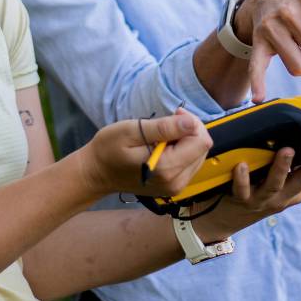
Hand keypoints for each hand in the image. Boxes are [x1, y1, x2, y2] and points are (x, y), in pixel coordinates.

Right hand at [80, 109, 212, 197]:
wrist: (97, 173)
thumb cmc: (109, 148)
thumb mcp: (132, 131)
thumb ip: (163, 128)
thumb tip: (191, 122)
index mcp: (167, 168)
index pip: (201, 141)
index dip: (191, 122)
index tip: (173, 114)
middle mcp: (176, 182)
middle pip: (202, 148)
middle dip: (190, 130)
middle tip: (167, 122)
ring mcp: (175, 187)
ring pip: (198, 155)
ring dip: (185, 140)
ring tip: (162, 135)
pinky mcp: (173, 187)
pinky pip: (189, 164)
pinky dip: (181, 151)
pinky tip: (163, 146)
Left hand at [196, 147, 300, 239]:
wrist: (220, 220)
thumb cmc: (248, 190)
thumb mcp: (270, 182)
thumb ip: (281, 166)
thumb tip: (288, 134)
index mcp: (289, 191)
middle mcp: (279, 198)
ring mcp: (260, 200)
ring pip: (274, 185)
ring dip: (281, 168)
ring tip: (287, 151)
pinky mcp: (240, 200)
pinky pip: (242, 189)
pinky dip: (242, 178)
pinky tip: (242, 165)